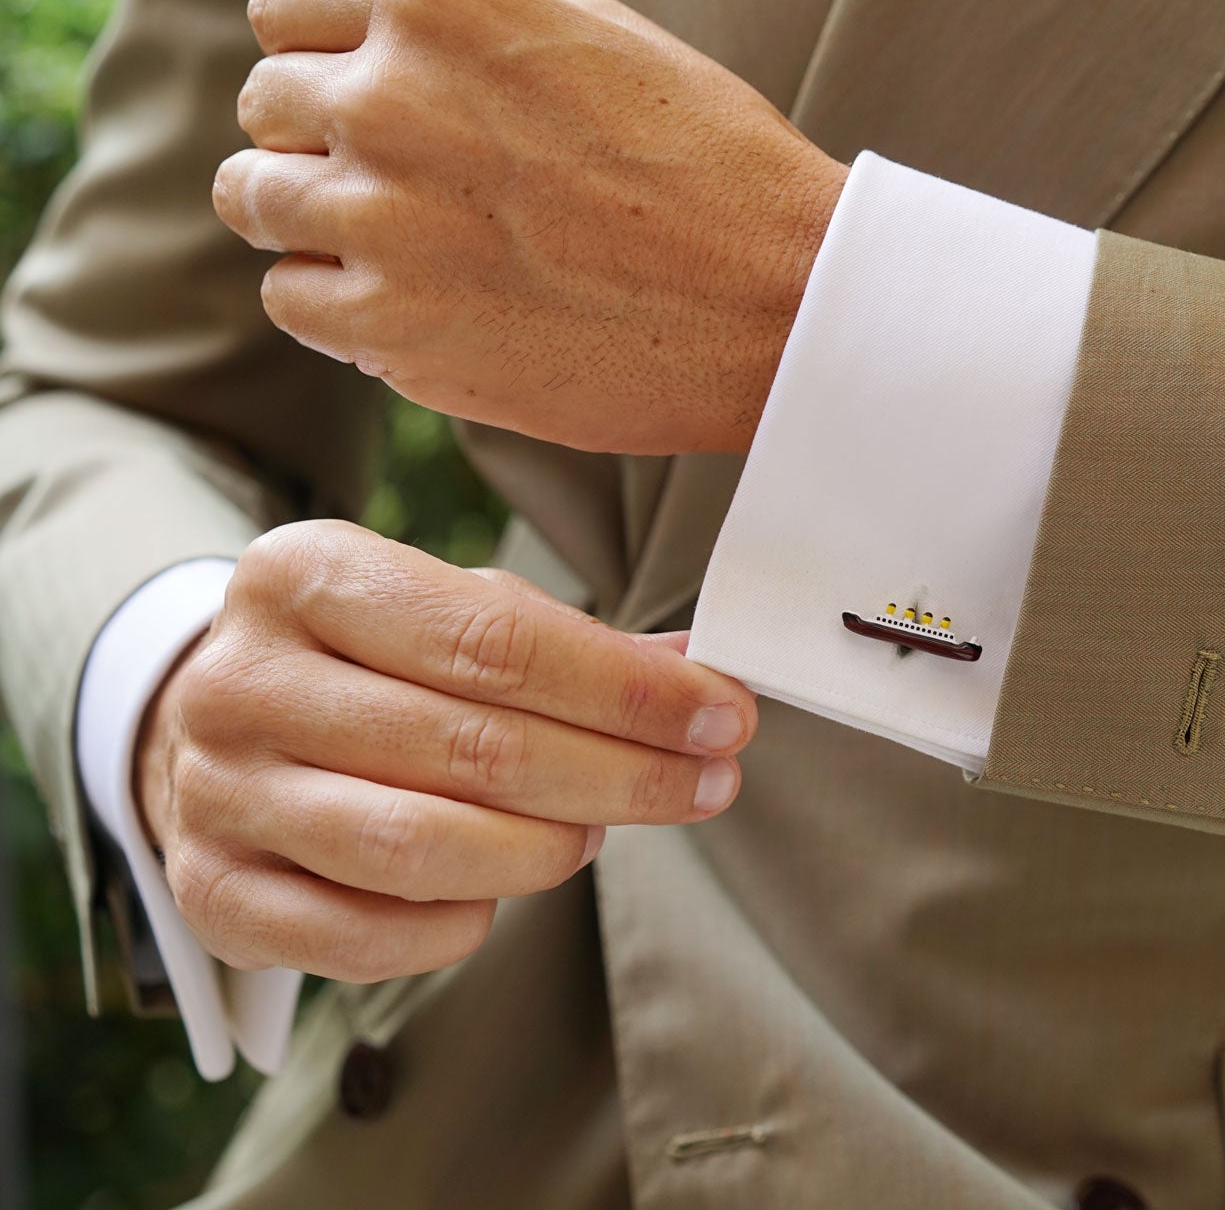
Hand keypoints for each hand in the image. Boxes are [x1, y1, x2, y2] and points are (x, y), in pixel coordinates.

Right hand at [133, 520, 755, 980]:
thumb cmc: (365, 661)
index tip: (724, 718)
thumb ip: (567, 641)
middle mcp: (242, 681)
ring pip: (421, 847)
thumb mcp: (448, 611)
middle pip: (473, 748)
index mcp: (302, 574)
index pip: (493, 640)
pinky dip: (463, 922)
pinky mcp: (213, 895)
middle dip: (621, 774)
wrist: (212, 726)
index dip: (628, 691)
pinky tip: (502, 888)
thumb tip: (699, 673)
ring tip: (595, 832)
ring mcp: (217, 794)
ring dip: (546, 850)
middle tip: (707, 783)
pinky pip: (370, 938)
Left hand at [213, 0, 847, 455]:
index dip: (317, 49)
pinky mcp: (390, 327)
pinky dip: (334, 302)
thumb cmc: (714, 167)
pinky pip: (290, 298)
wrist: (783, 304)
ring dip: (311, 219)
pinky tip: (413, 301)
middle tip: (400, 180)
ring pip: (256, 201)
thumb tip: (373, 42)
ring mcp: (381, 216)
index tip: (352, 88)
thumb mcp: (595, 36)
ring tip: (398, 243)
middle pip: (267, 105)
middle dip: (317, 137)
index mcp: (440, 1)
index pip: (285, 4)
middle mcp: (389, 96)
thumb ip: (465, 29)